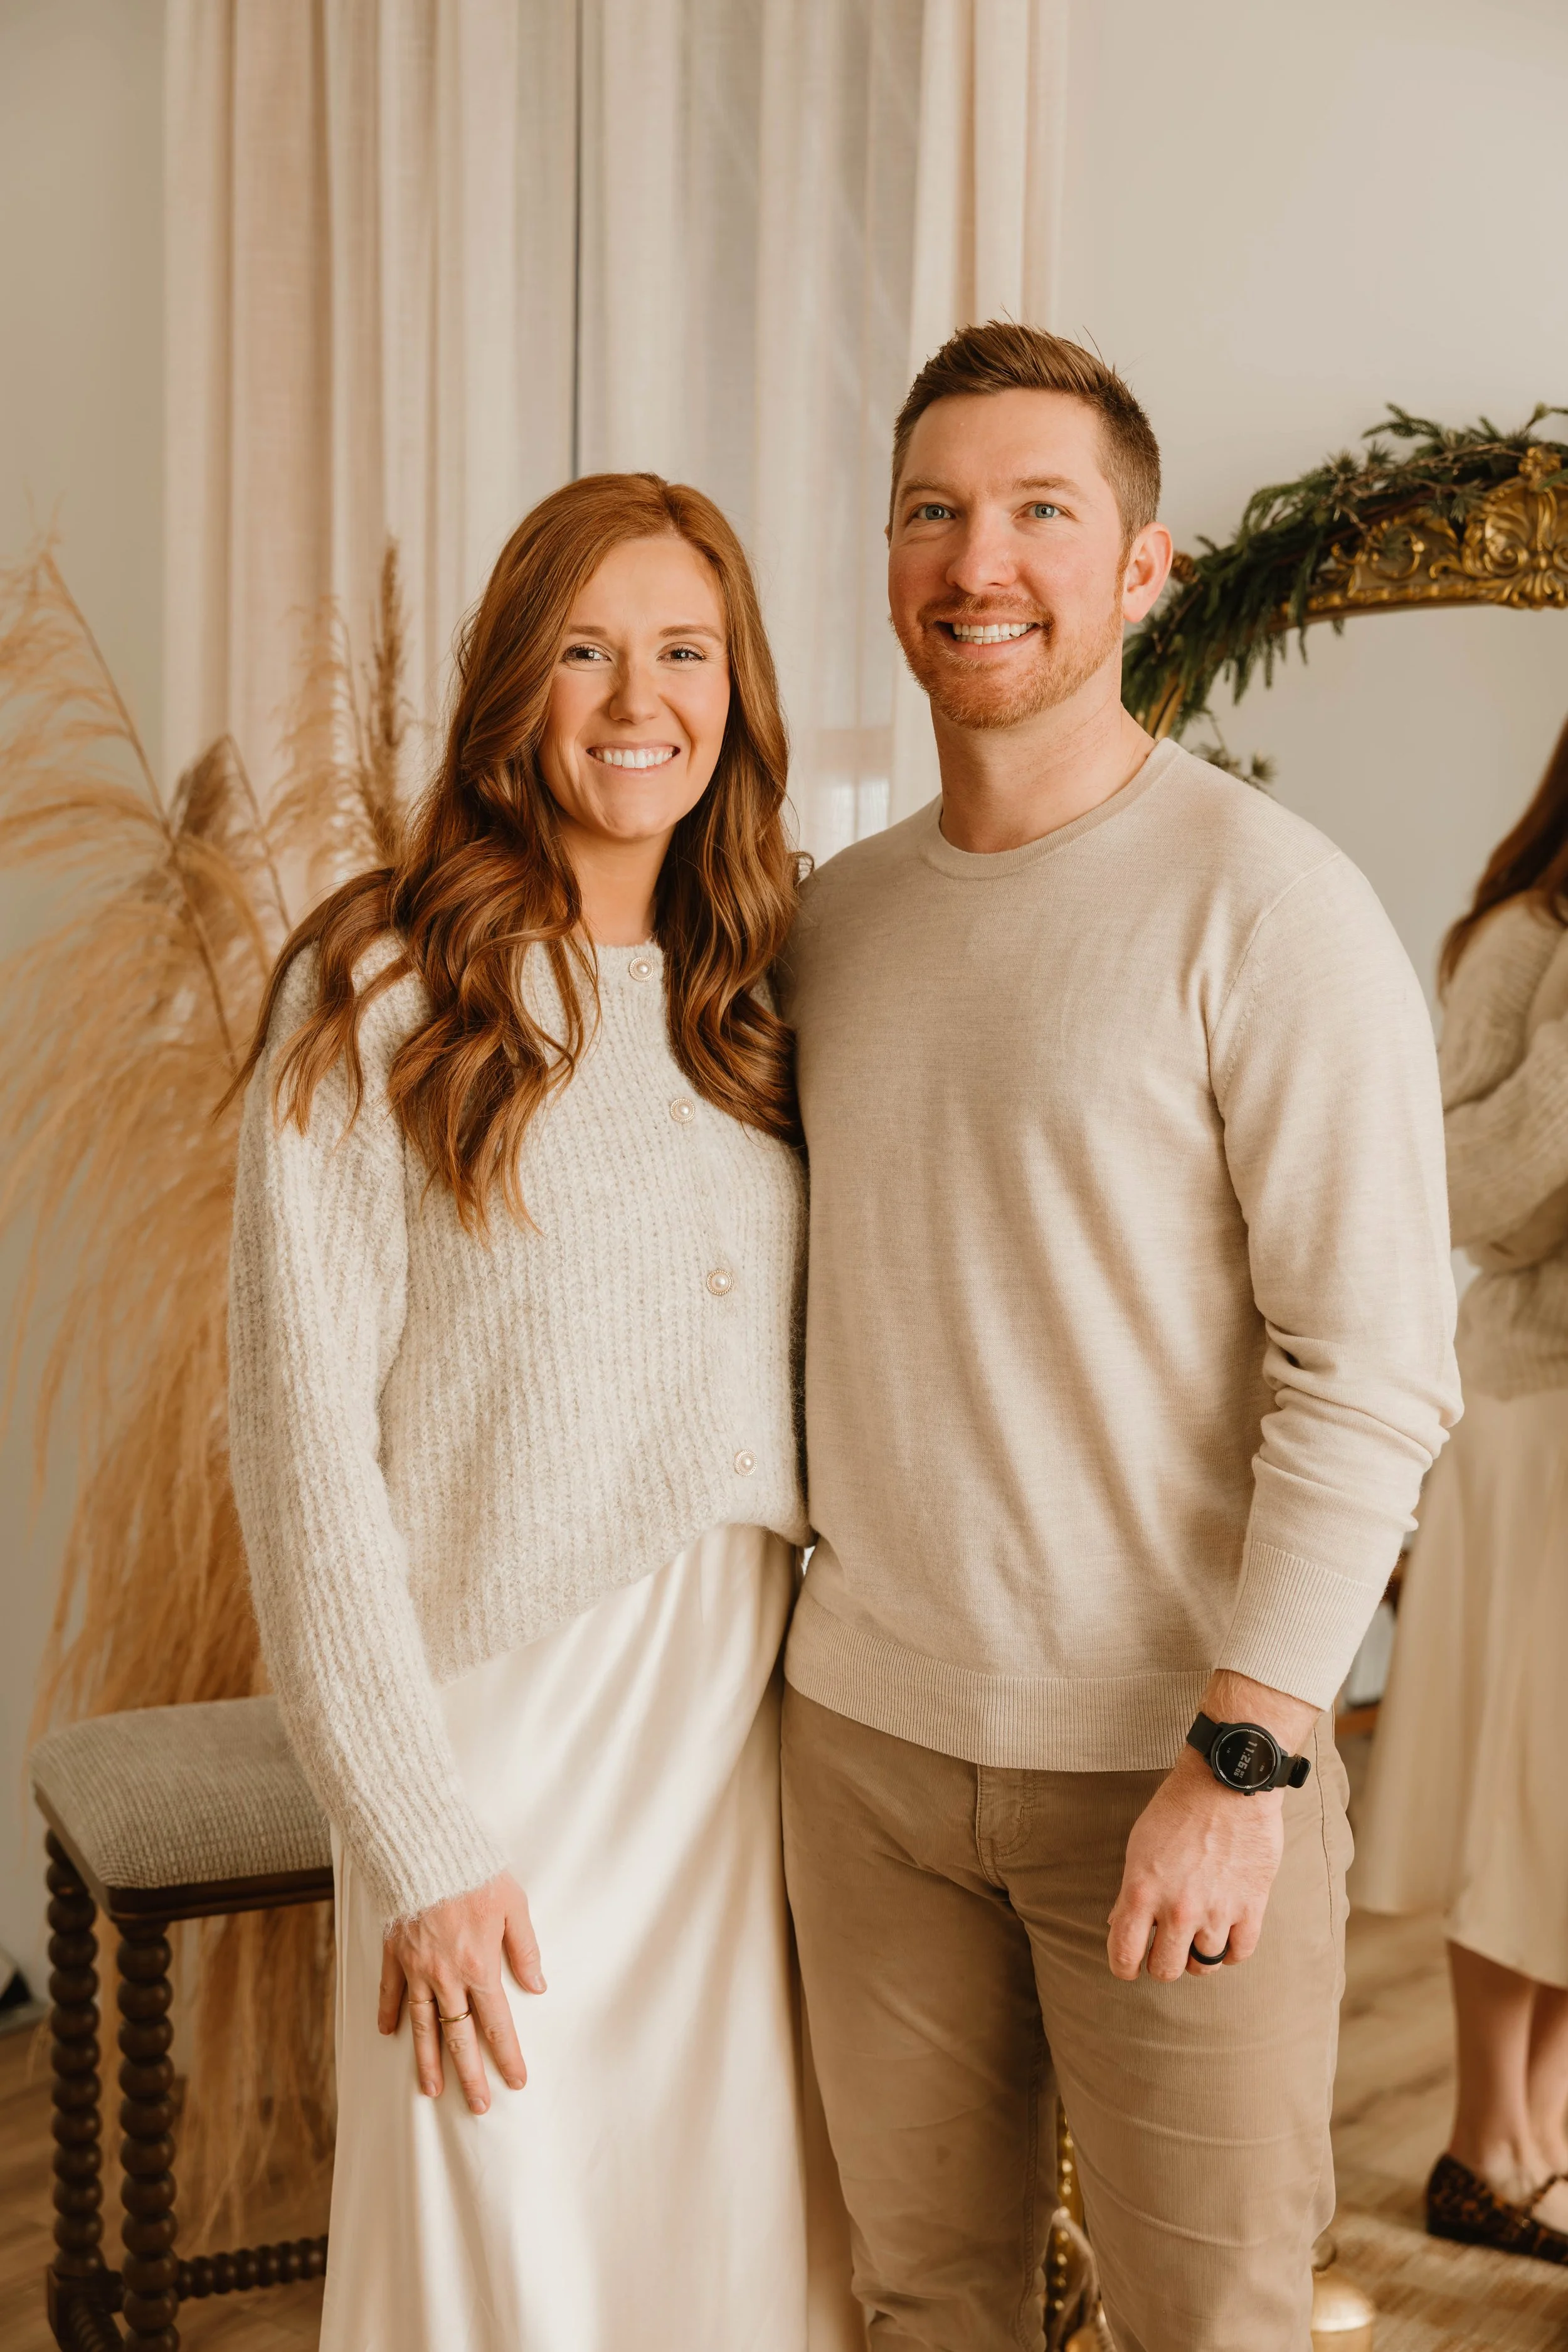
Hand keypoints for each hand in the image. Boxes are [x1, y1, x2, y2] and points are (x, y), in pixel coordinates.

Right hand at [378, 1871, 544, 2113]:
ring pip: (422, 2026)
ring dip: (428, 2061)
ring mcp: (416, 1968)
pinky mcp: (394, 1952)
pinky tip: (388, 2035)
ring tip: (432, 2090)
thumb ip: (525, 1949)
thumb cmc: (475, 1872)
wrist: (426, 1848)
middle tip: (478, 2106)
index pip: (497, 2024)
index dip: (506, 2055)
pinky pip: (389, 1991)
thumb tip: (538, 1986)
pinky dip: (388, 2014)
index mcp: (479, 1967)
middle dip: (469, 2075)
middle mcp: (445, 1977)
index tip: (515, 2081)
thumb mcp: (513, 1906)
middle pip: (459, 2037)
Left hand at [1106, 1669, 1316, 1983]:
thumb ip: (1130, 1893)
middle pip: (1166, 1970)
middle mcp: (1178, 1909)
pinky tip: (1224, 1935)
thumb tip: (1120, 1926)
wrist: (1226, 1783)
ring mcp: (1217, 1911)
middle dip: (1162, 1962)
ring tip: (1197, 1933)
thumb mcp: (1139, 1847)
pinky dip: (1230, 1952)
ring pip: (1204, 1966)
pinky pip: (1240, 1953)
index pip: (1125, 1956)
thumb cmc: (1177, 1809)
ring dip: (1197, 1954)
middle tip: (1166, 1946)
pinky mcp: (1252, 1906)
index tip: (1130, 1965)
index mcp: (1142, 1892)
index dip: (1124, 1967)